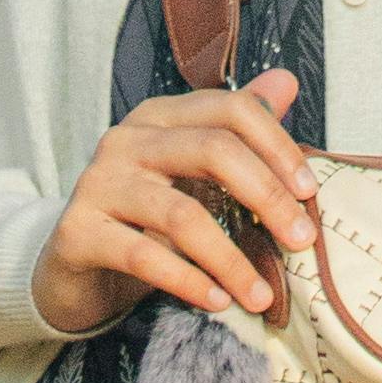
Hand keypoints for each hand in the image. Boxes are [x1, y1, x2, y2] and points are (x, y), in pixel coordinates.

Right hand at [30, 71, 318, 336]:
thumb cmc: (143, 219)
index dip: (276, 145)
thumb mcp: (191, 174)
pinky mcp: (78, 232)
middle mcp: (126, 139)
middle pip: (211, 150)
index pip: (229, 109)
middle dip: (265, 196)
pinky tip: (217, 302)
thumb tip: (288, 81)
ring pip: (181, 214)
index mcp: (160, 116)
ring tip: (262, 295)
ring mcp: (98, 183)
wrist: (71, 269)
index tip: (310, 191)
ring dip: (231, 259)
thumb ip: (237, 131)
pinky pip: (143, 256)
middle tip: (301, 241)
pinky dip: (188, 281)